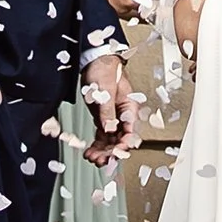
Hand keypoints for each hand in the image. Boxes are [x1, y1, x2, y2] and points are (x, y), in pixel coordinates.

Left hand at [81, 52, 138, 166]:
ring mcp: (112, 118)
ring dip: (103, 151)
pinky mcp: (102, 118)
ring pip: (110, 141)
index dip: (124, 144)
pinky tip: (90, 151)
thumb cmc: (105, 70)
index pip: (131, 132)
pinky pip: (101, 136)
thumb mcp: (106, 91)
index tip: (115, 153)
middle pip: (120, 140)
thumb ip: (108, 112)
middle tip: (100, 160)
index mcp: (130, 108)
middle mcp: (123, 116)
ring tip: (92, 158)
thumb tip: (109, 130)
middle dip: (111, 152)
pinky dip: (96, 145)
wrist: (94, 61)